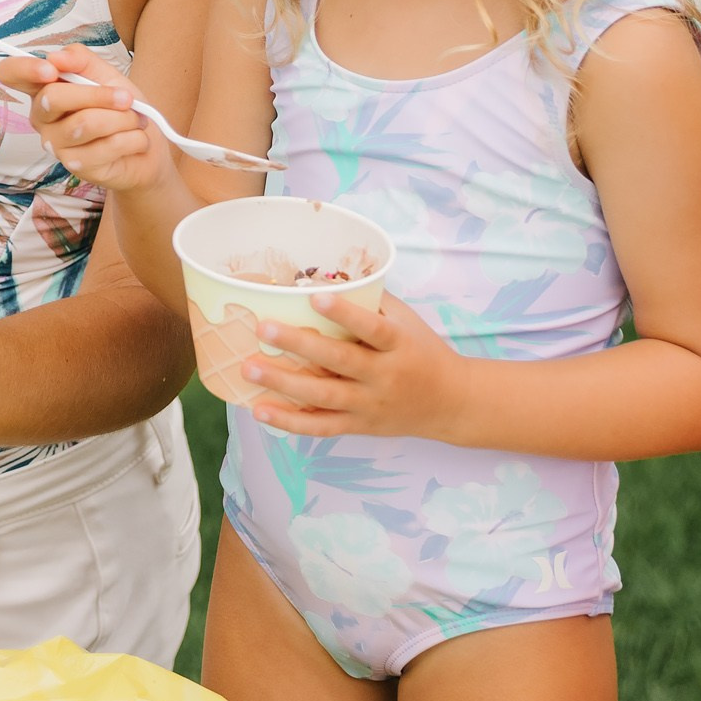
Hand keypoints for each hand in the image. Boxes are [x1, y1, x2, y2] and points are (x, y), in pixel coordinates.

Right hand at [0, 45, 170, 191]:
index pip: (11, 74)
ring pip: (84, 124)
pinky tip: (134, 139)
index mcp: (43, 88)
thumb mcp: (105, 73)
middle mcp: (42, 117)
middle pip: (52, 98)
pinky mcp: (75, 166)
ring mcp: (56, 144)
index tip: (51, 70)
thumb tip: (56, 57)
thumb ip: (81, 59)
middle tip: (126, 98)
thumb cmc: (121, 107)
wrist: (149, 144)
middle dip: (98, 95)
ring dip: (122, 119)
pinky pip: (104, 147)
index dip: (24, 69)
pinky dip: (131, 138)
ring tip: (135, 120)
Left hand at [244, 293, 472, 439]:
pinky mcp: (360, 425)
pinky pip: (321, 426)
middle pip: (340, 360)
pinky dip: (290, 421)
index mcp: (399, 345)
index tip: (315, 296)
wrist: (452, 403)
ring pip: (324, 395)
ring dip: (283, 383)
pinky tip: (260, 410)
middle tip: (263, 328)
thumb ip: (370, 301)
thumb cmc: (421, 351)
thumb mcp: (406, 321)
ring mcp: (371, 404)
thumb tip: (323, 274)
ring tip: (248, 369)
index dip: (345, 313)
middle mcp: (385, 376)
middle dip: (299, 344)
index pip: (372, 328)